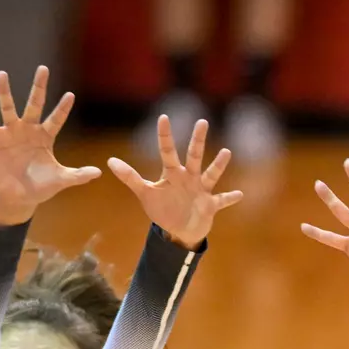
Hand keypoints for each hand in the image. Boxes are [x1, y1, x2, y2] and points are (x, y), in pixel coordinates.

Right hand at [0, 66, 100, 226]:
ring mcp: (12, 132)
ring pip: (8, 108)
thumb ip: (78, 175)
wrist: (19, 197)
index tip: (71, 95)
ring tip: (2, 74)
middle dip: (39, 87)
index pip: (56, 119)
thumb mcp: (61, 180)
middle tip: (43, 69)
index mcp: (46, 137)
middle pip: (35, 104)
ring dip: (5, 92)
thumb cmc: (41, 187)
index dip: (63, 109)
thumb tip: (99, 172)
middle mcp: (29, 130)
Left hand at [107, 119, 242, 247]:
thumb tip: (110, 162)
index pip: (167, 151)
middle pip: (193, 155)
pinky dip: (230, 198)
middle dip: (197, 140)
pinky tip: (239, 194)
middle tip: (202, 121)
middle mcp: (188, 177)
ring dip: (217, 165)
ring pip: (210, 174)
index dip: (165, 136)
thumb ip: (130, 177)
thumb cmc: (162, 209)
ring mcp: (200, 190)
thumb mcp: (145, 193)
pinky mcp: (210, 205)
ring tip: (226, 152)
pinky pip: (221, 200)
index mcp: (172, 173)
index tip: (163, 118)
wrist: (178, 230)